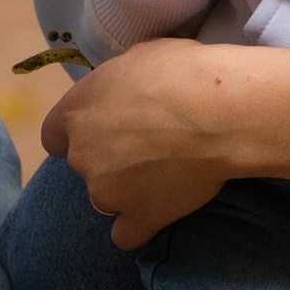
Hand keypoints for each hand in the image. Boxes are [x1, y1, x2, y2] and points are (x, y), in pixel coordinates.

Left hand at [42, 40, 289, 250]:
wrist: (229, 108)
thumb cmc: (192, 68)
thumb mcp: (146, 54)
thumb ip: (120, 79)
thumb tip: (120, 85)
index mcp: (77, 112)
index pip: (60, 134)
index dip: (90, 130)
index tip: (115, 126)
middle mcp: (83, 157)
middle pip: (87, 168)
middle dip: (111, 160)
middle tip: (153, 144)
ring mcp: (110, 192)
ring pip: (109, 199)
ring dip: (130, 189)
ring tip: (171, 168)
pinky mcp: (141, 220)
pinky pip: (128, 234)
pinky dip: (142, 226)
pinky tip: (166, 211)